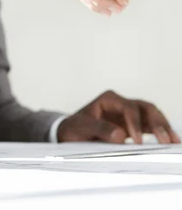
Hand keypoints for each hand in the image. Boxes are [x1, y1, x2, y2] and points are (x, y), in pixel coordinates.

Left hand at [57, 90, 179, 143]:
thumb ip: (99, 129)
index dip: (134, 123)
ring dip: (163, 127)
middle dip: (157, 123)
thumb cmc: (74, 128)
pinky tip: (171, 141)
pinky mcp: (133, 125)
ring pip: (152, 116)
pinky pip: (151, 126)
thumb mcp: (81, 127)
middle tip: (165, 140)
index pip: (128, 108)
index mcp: (109, 99)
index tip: (137, 141)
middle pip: (145, 109)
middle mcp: (121, 104)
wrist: (70, 134)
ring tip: (174, 141)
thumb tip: (120, 135)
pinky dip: (161, 132)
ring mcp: (129, 114)